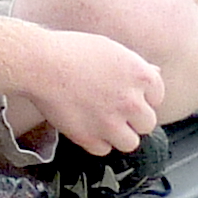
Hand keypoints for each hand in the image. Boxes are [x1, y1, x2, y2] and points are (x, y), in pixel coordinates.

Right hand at [15, 28, 164, 155]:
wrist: (40, 64)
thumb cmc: (70, 51)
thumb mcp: (109, 48)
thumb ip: (134, 65)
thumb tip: (153, 73)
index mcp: (140, 75)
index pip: (157, 96)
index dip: (142, 96)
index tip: (129, 95)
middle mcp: (131, 102)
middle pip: (147, 123)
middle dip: (134, 118)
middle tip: (115, 109)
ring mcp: (112, 123)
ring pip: (130, 142)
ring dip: (118, 134)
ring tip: (102, 122)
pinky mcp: (90, 138)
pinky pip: (103, 149)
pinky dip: (95, 141)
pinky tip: (85, 126)